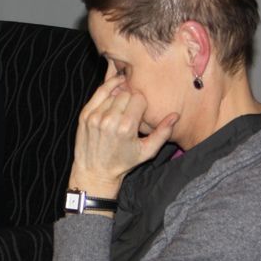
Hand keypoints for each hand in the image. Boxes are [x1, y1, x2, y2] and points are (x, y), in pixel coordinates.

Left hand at [69, 76, 178, 196]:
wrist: (94, 172)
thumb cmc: (122, 162)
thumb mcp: (147, 152)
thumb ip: (163, 133)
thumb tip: (176, 115)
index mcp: (126, 128)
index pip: (139, 99)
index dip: (142, 105)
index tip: (140, 114)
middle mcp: (109, 120)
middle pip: (126, 94)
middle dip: (131, 100)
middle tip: (130, 110)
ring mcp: (95, 116)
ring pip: (113, 92)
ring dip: (118, 97)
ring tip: (120, 108)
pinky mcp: (85, 114)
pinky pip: (99, 92)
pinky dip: (107, 89)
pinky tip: (113, 90)